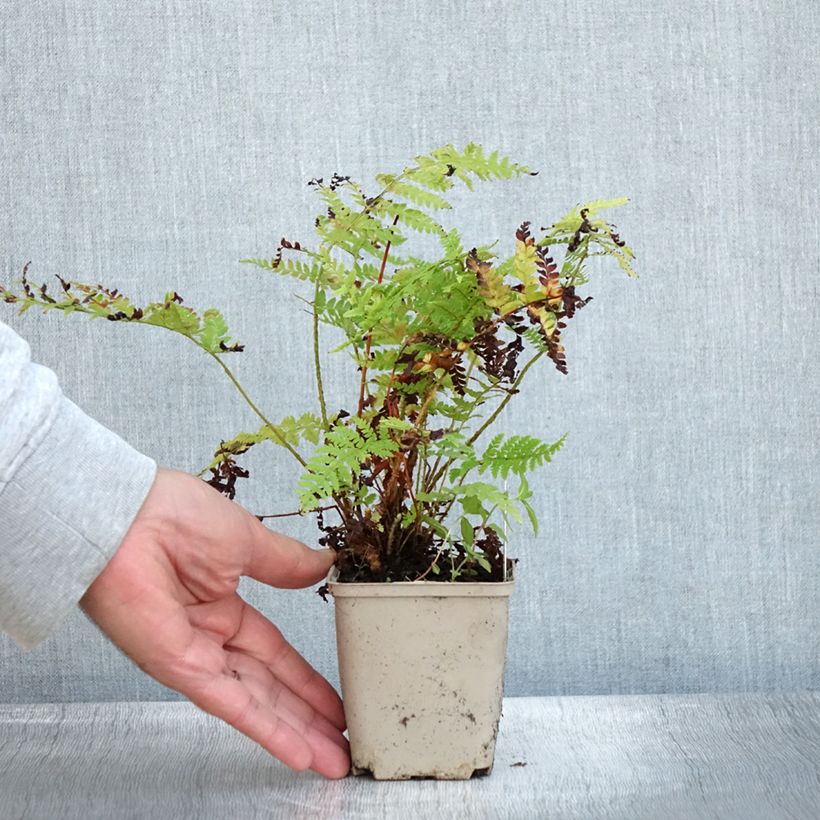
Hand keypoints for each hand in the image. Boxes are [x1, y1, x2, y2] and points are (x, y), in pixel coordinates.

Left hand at [80, 468, 349, 778]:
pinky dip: (264, 728)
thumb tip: (324, 564)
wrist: (128, 516)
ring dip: (294, 732)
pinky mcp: (179, 668)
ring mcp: (194, 656)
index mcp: (222, 605)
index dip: (306, 677)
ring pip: (254, 702)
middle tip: (342, 741)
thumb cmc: (173, 515)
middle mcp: (208, 637)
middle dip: (307, 716)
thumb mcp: (247, 539)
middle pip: (269, 687)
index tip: (335, 696)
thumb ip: (287, 562)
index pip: (274, 653)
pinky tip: (295, 749)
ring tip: (332, 758)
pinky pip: (230, 703)